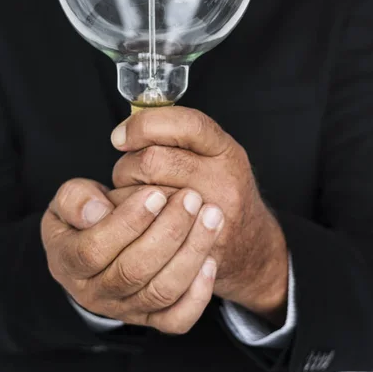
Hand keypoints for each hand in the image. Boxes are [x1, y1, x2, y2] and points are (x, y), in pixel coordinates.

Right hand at [40, 178, 223, 333]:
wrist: (95, 247)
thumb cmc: (86, 217)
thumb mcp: (69, 200)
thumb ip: (75, 199)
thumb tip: (96, 211)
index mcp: (67, 262)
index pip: (94, 250)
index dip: (127, 222)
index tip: (156, 193)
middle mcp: (94, 293)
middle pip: (133, 271)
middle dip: (168, 231)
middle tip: (191, 198)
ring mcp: (124, 309)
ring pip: (160, 292)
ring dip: (191, 253)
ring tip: (210, 216)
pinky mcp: (151, 319)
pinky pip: (177, 319)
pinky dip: (198, 295)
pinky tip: (210, 260)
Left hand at [110, 107, 288, 324]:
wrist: (252, 247)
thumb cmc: (220, 193)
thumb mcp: (212, 156)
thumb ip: (176, 138)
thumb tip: (122, 135)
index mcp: (226, 150)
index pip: (185, 124)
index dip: (144, 125)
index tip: (121, 137)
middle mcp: (223, 180)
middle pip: (153, 161)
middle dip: (128, 166)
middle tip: (129, 175)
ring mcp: (210, 217)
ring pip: (141, 196)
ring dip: (123, 195)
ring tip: (134, 200)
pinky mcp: (193, 247)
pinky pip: (142, 229)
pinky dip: (126, 223)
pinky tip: (137, 222)